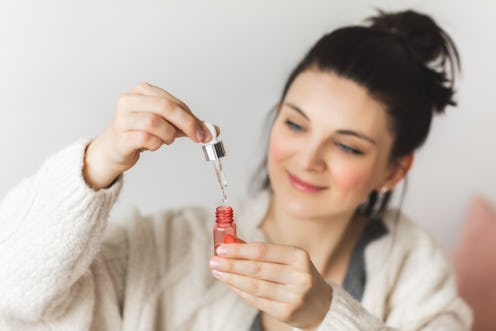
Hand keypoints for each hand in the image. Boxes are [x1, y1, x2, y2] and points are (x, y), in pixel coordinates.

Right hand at [83, 82, 215, 189]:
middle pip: (165, 107)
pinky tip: (154, 145)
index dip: (192, 116)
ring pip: (154, 122)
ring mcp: (122, 118)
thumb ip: (187, 125)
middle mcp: (130, 101)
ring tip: (166, 140)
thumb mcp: (166, 125)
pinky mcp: (120, 136)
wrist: (113, 149)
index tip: (205, 131)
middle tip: (198, 137)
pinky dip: (156, 144)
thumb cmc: (140, 132)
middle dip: (186, 123)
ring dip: (168, 135)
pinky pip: (144, 138)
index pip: (173, 101)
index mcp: (142, 91)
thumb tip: (212, 130)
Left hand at [209, 242, 332, 329]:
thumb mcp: (286, 259)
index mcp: (299, 256)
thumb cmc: (297, 275)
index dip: (240, 250)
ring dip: (232, 278)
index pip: (263, 251)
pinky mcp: (287, 313)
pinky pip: (257, 300)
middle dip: (231, 264)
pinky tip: (230, 284)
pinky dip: (240, 291)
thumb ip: (260, 251)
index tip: (221, 248)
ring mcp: (295, 296)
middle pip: (257, 269)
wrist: (320, 304)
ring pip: (255, 286)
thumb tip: (231, 241)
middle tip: (214, 261)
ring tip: (217, 272)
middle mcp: (300, 276)